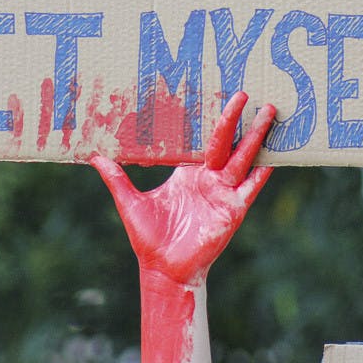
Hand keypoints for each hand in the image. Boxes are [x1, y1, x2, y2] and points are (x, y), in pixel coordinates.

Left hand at [91, 92, 274, 284]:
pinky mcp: (232, 212)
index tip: (213, 94)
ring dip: (254, 137)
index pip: (202, 140)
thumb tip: (93, 156)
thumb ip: (116, 178)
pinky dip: (258, 177)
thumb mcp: (130, 202)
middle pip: (226, 142)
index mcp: (187, 173)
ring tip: (268, 113)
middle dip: (236, 118)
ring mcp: (223, 194)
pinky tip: (269, 162)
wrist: (163, 269)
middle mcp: (208, 179)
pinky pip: (248, 190)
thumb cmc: (149, 238)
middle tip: (245, 93)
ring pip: (243, 159)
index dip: (208, 119)